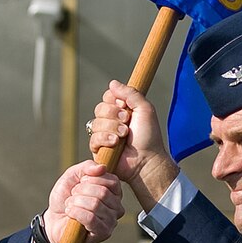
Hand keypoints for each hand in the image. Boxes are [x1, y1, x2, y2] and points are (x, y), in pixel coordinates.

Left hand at [37, 160, 123, 242]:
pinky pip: (91, 218)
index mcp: (114, 192)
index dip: (91, 179)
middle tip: (72, 196)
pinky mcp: (103, 233)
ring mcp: (111, 221)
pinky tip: (70, 213)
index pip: (112, 181)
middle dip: (80, 191)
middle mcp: (117, 207)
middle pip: (103, 193)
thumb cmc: (65, 197)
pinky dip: (76, 213)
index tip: (79, 182)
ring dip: (75, 203)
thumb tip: (102, 168)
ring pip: (96, 205)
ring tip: (70, 206)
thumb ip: (87, 167)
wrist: (53, 219)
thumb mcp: (73, 175)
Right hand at [88, 81, 179, 210]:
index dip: (115, 100)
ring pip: (95, 122)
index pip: (108, 96)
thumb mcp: (145, 109)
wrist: (146, 160)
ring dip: (112, 128)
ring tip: (124, 136)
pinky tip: (115, 143)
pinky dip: (105, 139)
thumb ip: (130, 93)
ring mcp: (104, 135)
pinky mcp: (98, 148)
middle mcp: (111, 121)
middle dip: (113, 115)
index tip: (126, 108)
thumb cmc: (149, 136)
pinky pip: (93, 138)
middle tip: (127, 122)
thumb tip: (112, 82)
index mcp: (122, 110)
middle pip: (100, 108)